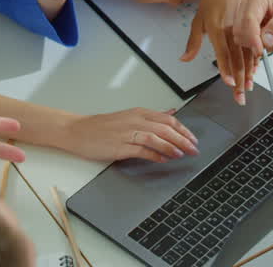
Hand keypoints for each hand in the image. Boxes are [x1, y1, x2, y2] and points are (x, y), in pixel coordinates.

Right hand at [65, 108, 198, 162]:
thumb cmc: (103, 126)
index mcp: (139, 112)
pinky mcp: (119, 146)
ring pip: (155, 137)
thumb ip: (152, 116)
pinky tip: (163, 159)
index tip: (193, 139)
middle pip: (165, 128)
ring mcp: (127, 133)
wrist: (78, 130)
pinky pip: (141, 150)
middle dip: (183, 140)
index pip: (168, 119)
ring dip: (171, 147)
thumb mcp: (130, 116)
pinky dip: (154, 154)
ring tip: (181, 154)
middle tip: (193, 149)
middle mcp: (135, 120)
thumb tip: (172, 112)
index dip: (183, 130)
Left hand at [182, 0, 250, 102]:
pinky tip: (253, 74)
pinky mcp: (250, 29)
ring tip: (246, 89)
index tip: (228, 82)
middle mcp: (232, 31)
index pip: (223, 52)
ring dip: (247, 74)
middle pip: (237, 59)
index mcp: (217, 28)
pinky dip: (254, 63)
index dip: (226, 68)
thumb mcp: (198, 20)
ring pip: (247, 56)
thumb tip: (184, 59)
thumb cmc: (213, 0)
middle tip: (239, 96)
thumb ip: (193, 42)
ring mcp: (242, 30)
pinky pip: (253, 49)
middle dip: (238, 80)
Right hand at [236, 0, 272, 54]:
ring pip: (246, 43)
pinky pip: (254, 47)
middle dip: (260, 44)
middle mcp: (247, 8)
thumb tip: (265, 41)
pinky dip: (268, 48)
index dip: (252, 38)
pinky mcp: (249, 31)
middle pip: (242, 33)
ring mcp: (246, 20)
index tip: (260, 51)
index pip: (248, 21)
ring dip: (265, 47)